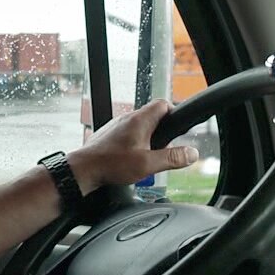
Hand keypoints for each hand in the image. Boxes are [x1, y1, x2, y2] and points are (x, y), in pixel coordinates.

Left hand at [66, 99, 198, 194]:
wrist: (83, 170)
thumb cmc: (111, 165)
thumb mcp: (148, 165)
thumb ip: (172, 158)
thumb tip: (191, 153)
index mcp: (140, 120)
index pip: (163, 104)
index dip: (174, 114)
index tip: (178, 129)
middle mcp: (127, 118)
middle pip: (152, 116)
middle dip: (162, 132)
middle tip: (163, 149)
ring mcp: (116, 126)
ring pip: (139, 126)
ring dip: (147, 139)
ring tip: (147, 157)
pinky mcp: (108, 135)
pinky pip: (127, 134)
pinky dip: (133, 144)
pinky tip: (131, 160)